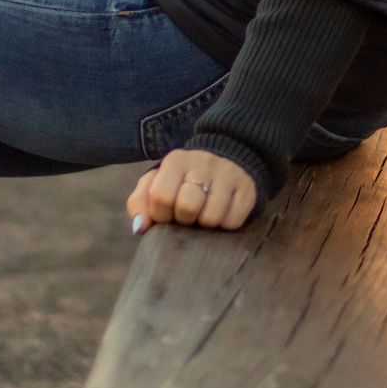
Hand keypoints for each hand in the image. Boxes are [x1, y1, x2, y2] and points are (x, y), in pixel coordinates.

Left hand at [127, 148, 258, 233]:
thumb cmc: (181, 181)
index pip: (161, 195)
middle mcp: (203, 162)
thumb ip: (139, 203)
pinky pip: (232, 222)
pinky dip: (224, 225)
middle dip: (184, 220)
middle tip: (187, 216)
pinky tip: (221, 213)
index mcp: (176, 160)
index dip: (160, 214)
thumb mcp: (156, 184)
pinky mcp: (247, 189)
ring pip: (211, 217)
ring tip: (203, 214)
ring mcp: (228, 174)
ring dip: (204, 224)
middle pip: (188, 206)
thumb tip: (140, 227)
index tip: (166, 215)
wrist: (225, 160)